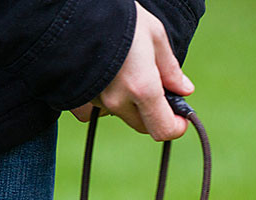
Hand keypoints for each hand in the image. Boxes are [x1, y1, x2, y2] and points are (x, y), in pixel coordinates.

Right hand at [71, 2, 193, 140]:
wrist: (71, 13)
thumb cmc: (117, 18)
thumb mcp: (154, 35)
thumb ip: (170, 69)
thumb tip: (184, 90)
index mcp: (142, 88)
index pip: (164, 129)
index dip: (176, 127)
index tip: (181, 117)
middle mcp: (118, 101)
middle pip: (144, 126)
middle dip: (155, 113)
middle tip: (157, 88)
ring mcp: (97, 102)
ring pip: (123, 115)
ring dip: (131, 102)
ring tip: (127, 70)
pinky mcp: (81, 99)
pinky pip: (101, 108)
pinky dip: (110, 98)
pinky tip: (109, 75)